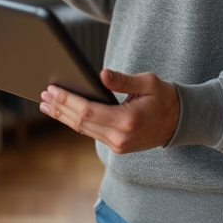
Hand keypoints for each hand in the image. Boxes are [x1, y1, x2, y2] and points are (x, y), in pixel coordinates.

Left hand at [40, 69, 179, 153]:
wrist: (180, 122)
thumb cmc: (165, 98)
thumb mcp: (148, 82)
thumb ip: (123, 80)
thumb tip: (101, 74)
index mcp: (127, 121)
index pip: (88, 111)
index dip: (67, 101)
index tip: (52, 90)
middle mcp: (120, 138)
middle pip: (80, 123)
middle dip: (59, 108)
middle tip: (42, 96)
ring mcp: (118, 145)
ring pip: (83, 130)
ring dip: (63, 117)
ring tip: (46, 105)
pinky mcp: (117, 147)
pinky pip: (91, 133)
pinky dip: (75, 122)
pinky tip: (64, 114)